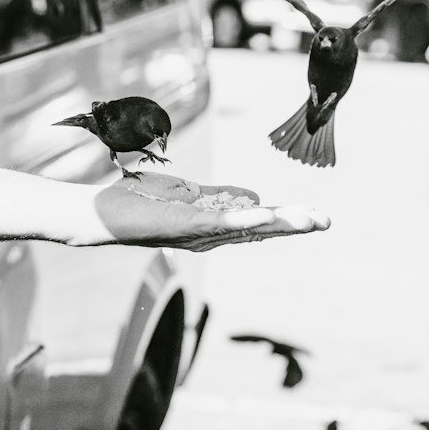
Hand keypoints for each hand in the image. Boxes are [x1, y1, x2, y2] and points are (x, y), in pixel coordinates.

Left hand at [91, 173, 328, 250]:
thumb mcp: (188, 194)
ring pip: (246, 228)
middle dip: (294, 224)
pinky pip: (217, 223)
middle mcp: (211, 235)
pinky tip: (260, 214)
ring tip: (306, 219)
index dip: (288, 219)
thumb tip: (255, 197)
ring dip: (277, 223)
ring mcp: (199, 233)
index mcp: (215, 225)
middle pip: (261, 230)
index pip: (260, 223)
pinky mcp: (183, 227)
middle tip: (325, 221)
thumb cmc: (141, 202)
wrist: (103, 213)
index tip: (317, 216)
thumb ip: (220, 196)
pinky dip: (240, 219)